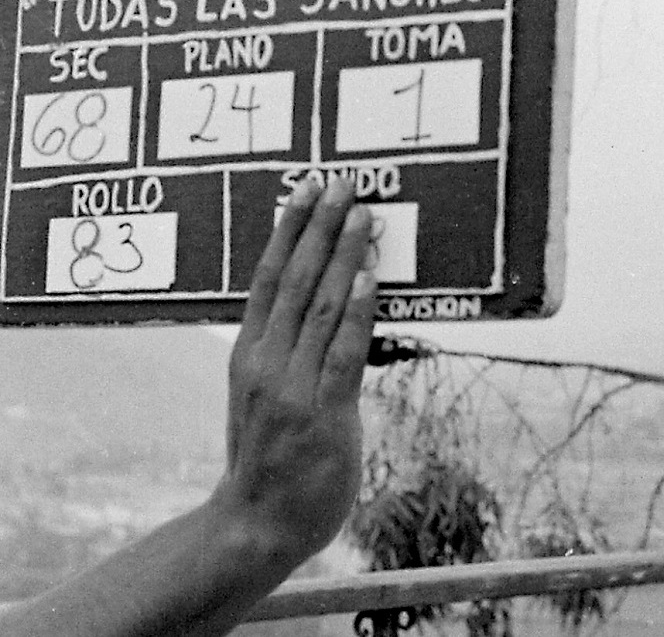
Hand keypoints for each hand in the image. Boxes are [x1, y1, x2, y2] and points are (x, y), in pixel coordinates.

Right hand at [210, 177, 376, 567]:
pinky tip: (369, 276)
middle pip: (294, 280)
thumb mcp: (266, 399)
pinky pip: (343, 350)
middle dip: (321, 228)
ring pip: (321, 305)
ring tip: (364, 214)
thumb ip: (289, 358)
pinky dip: (357, 310)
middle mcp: (266, 362)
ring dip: (344, 255)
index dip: (287, 231)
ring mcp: (293, 386)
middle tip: (343, 182)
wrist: (256, 526)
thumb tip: (328, 314)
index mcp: (249, 354)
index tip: (305, 191)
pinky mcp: (323, 411)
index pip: (267, 278)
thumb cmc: (268, 462)